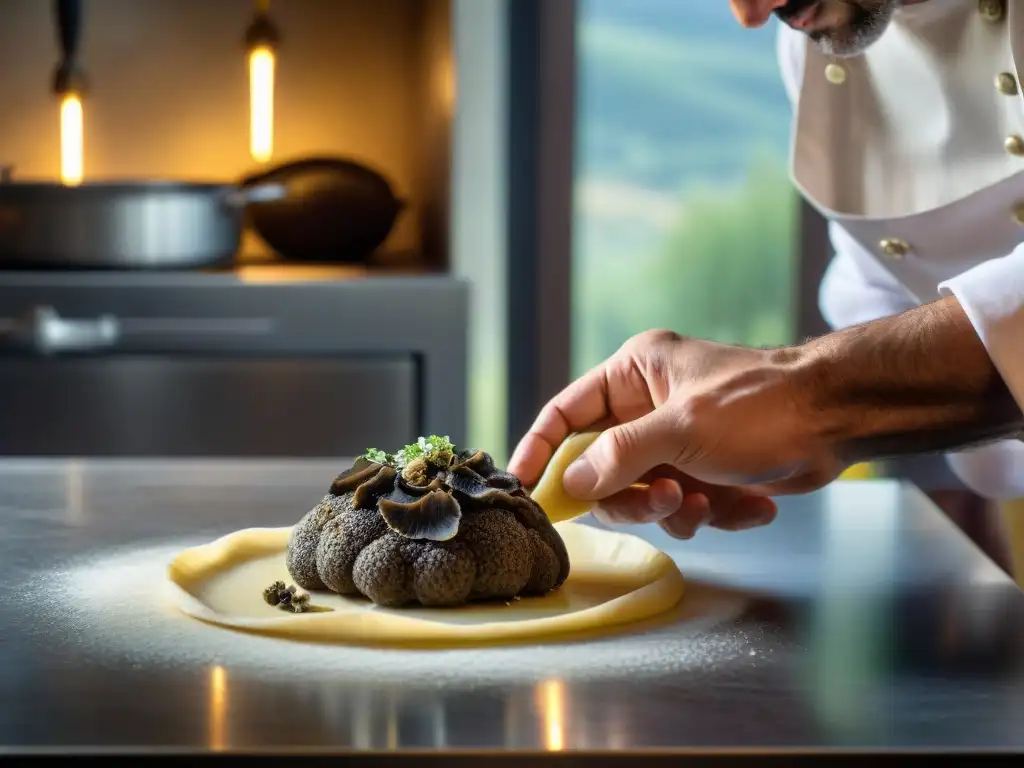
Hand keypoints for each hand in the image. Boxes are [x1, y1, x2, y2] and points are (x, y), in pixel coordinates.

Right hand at [508, 330, 844, 538]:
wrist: (839, 418)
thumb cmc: (759, 406)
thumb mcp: (681, 428)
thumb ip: (618, 456)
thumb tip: (572, 485)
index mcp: (634, 375)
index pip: (567, 413)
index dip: (542, 449)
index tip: (526, 487)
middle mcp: (649, 406)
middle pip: (605, 467)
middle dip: (633, 495)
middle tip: (663, 502)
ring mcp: (679, 440)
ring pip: (646, 494)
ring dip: (678, 510)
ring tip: (711, 504)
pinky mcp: (709, 468)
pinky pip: (689, 504)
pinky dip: (717, 512)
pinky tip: (753, 504)